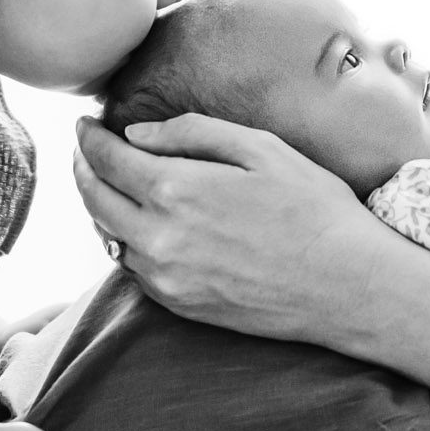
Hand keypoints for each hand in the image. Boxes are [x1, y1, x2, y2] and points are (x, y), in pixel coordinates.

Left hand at [72, 114, 399, 345]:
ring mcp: (165, 278)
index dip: (89, 138)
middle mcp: (158, 238)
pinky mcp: (179, 306)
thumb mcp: (260, 147)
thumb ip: (191, 132)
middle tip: (86, 149)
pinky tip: (143, 224)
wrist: (346, 284)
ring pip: (109, 236)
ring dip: (102, 206)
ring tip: (112, 183)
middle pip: (94, 199)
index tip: (85, 123)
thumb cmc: (312, 207)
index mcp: (175, 190)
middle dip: (84, 169)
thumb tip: (136, 134)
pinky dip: (127, 240)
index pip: (106, 160)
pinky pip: (134, 268)